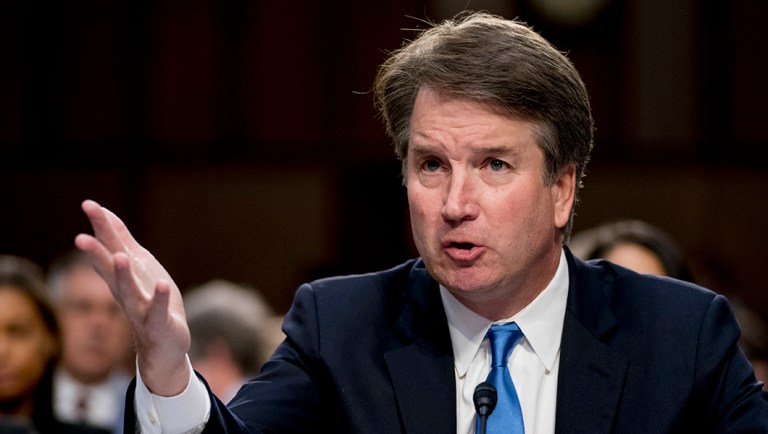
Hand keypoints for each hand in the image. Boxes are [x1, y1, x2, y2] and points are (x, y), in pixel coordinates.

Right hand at [75, 199, 190, 395]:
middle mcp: (126, 292)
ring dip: (124, 276)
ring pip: (129, 293)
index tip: (88, 205)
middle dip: (97, 255)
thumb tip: (107, 215)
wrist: (164, 344)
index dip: (100, 228)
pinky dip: (159, 299)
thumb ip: (122, 242)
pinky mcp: (159, 323)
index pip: (108, 249)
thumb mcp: (138, 266)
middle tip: (81, 238)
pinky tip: (162, 285)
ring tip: (120, 257)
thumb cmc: (150, 301)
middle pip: (110, 271)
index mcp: (121, 277)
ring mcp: (141, 309)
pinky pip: (158, 311)